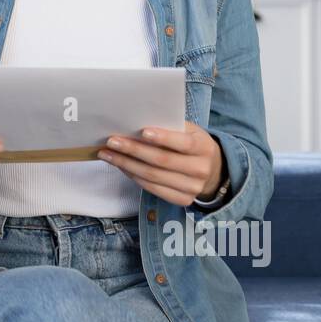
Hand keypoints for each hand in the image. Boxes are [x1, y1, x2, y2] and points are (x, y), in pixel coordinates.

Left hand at [96, 121, 224, 206]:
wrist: (212, 170)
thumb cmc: (192, 143)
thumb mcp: (189, 131)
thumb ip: (170, 126)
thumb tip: (136, 121)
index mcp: (204, 148)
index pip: (184, 143)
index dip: (163, 138)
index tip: (142, 131)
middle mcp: (200, 170)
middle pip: (162, 161)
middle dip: (134, 150)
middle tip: (112, 141)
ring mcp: (192, 188)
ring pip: (153, 177)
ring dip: (126, 164)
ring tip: (108, 153)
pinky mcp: (182, 200)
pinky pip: (152, 189)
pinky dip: (133, 176)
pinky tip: (120, 165)